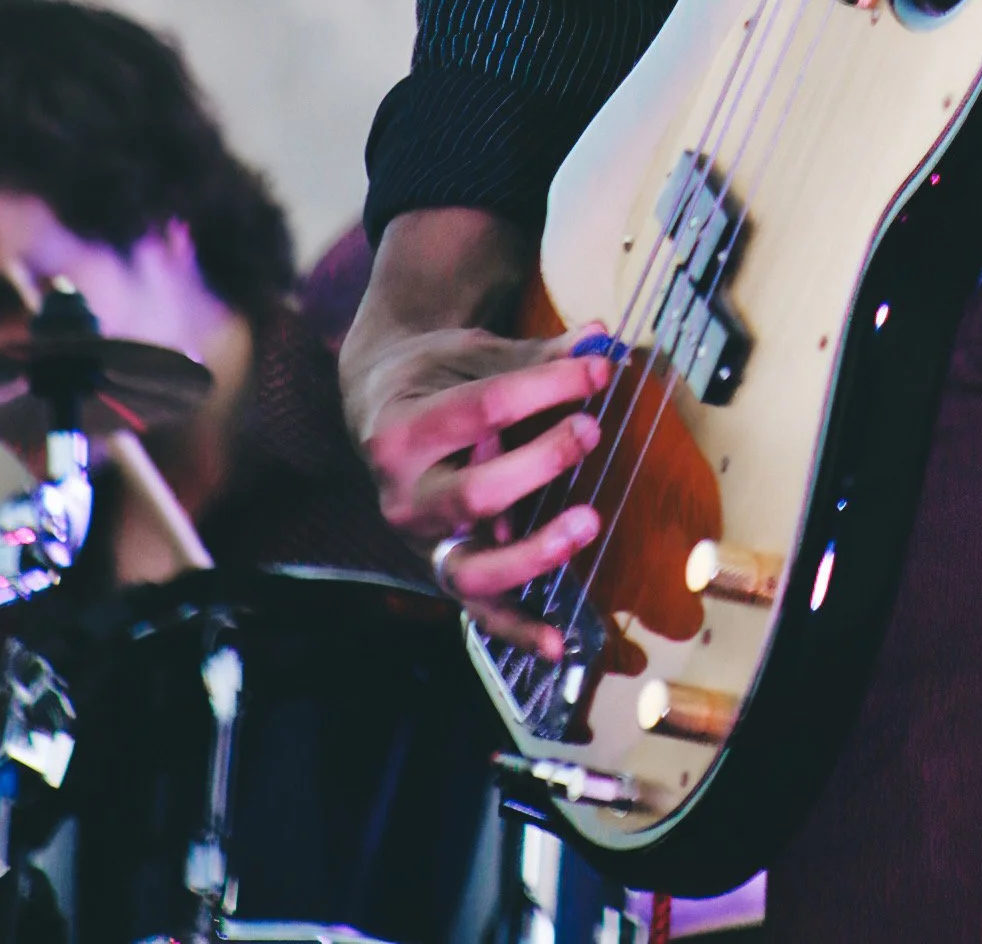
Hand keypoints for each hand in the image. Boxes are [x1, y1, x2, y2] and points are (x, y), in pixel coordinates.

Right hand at [341, 210, 614, 659]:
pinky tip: (557, 642)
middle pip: (475, 492)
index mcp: (402, 430)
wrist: (378, 410)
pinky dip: (518, 630)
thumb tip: (604, 340)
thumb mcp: (474, 354)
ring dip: (535, 552)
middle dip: (539, 462)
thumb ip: (538, 356)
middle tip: (591, 431)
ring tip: (588, 523)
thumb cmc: (434, 379)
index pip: (484, 409)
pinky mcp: (442, 573)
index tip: (600, 371)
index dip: (549, 387)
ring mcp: (422, 544)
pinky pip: (481, 612)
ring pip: (474, 567)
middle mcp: (403, 496)